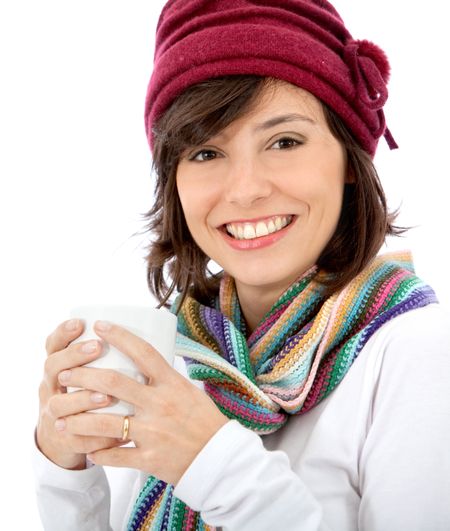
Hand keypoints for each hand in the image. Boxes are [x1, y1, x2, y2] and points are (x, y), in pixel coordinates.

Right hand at [37, 319, 128, 469]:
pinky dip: (94, 438)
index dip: (64, 332)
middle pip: (52, 367)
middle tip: (97, 347)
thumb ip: (105, 357)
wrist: (62, 441)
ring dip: (82, 398)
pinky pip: (75, 440)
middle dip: (74, 355)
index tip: (81, 322)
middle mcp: (50, 387)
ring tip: (105, 396)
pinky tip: (114, 437)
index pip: (54, 345)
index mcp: (59, 368)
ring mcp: (53, 415)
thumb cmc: (85, 397)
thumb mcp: (88, 374)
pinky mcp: (63, 441)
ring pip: (59, 404)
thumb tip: (142, 328)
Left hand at [54, 320, 229, 484]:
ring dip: (77, 419)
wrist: (220, 458)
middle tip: (65, 373)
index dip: (120, 336)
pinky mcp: (149, 458)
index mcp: (172, 383)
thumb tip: (144, 360)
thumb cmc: (205, 420)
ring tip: (58, 416)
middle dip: (84, 376)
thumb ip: (165, 378)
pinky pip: (115, 456)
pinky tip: (89, 450)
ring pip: (104, 423)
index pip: (143, 352)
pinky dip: (98, 453)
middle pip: (114, 384)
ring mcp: (153, 432)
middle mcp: (160, 404)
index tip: (99, 325)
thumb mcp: (188, 390)